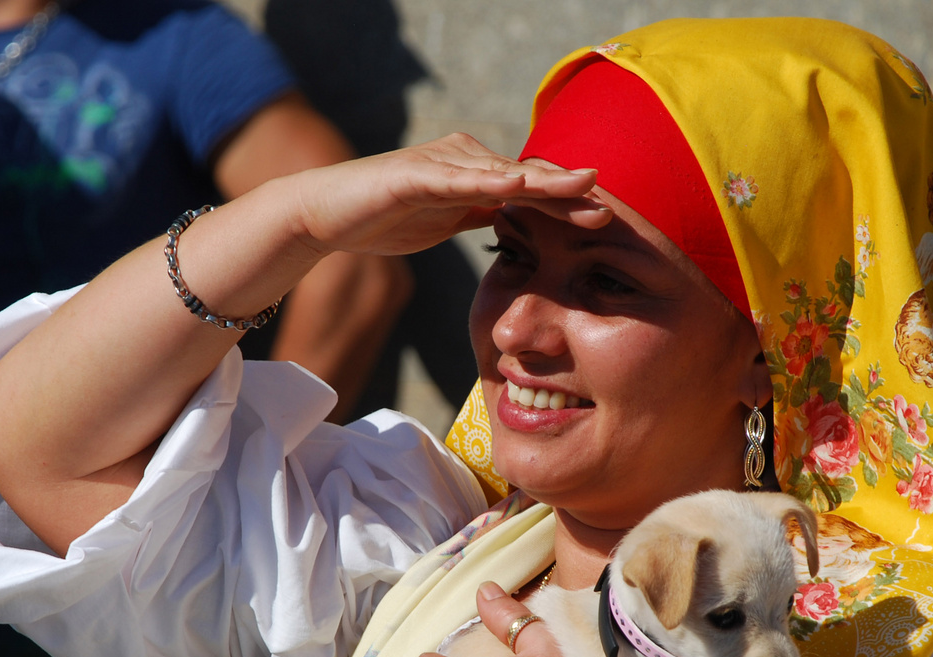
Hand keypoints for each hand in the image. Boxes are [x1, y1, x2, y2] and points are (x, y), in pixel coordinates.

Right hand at [281, 133, 612, 259]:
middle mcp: (462, 160)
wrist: (326, 215)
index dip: (565, 204)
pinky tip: (517, 183)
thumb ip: (478, 212)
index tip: (603, 217)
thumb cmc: (382, 217)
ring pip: (500, 175)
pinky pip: (457, 179)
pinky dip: (488, 180)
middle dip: (566, 192)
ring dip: (542, 182)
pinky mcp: (414, 175)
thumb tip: (513, 216)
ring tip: (581, 186)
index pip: (528, 191)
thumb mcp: (443, 221)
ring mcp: (440, 164)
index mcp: (473, 174)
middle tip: (606, 203)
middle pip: (524, 178)